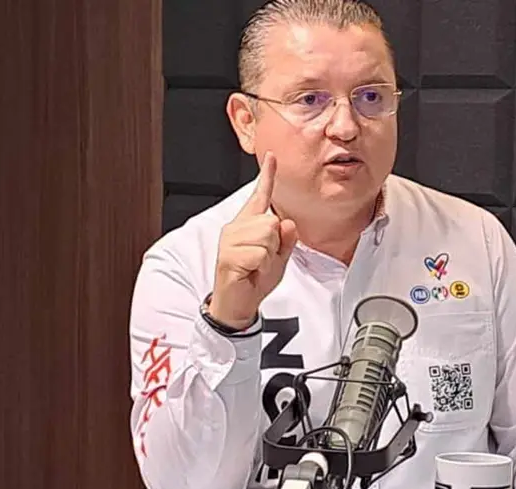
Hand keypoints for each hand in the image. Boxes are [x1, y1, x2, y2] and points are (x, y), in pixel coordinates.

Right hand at [209, 152, 296, 328]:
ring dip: (268, 255)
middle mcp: (236, 228)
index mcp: (248, 225)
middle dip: (274, 244)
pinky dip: (261, 265)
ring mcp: (230, 240)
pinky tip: (250, 272)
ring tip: (255, 266)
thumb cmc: (254, 279)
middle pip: (271, 221)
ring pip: (266, 235)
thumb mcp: (279, 258)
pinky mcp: (228, 255)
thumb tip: (287, 223)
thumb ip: (286, 240)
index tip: (272, 157)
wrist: (238, 304)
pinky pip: (260, 253)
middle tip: (262, 260)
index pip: (260, 196)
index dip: (267, 176)